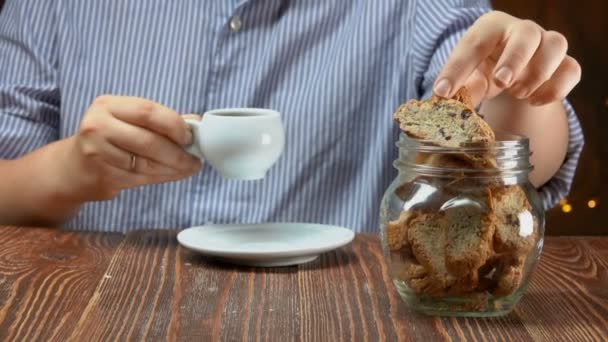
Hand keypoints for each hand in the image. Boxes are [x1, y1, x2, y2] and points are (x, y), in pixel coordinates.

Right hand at [65, 95, 201, 200]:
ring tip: (189, 168)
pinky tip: (174, 175)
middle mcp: (98, 126)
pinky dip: (163, 177)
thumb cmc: (109, 138)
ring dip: (175, 168)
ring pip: (147, 163)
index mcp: (108, 105)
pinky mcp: (103, 176)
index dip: (174, 125)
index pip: (148, 111)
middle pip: (149, 141)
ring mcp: (98, 153)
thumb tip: (196, 123)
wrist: (72, 168)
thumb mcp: (127, 120)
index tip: (190, 137)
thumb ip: (159, 119)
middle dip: (179, 153)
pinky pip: (142, 178)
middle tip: (195, 159)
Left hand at [433, 11, 580, 105]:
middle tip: (502, 82)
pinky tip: (535, 101)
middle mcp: (521, 30)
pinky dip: (556, 88)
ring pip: (556, 45)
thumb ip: (458, 89)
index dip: (458, 67)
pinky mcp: (564, 63)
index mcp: (491, 28)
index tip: (444, 91)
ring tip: (517, 94)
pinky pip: (571, 69)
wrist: (512, 74)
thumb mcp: (468, 77)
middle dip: (515, 58)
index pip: (475, 42)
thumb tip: (442, 103)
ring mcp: (546, 44)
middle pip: (527, 33)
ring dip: (537, 74)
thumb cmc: (485, 69)